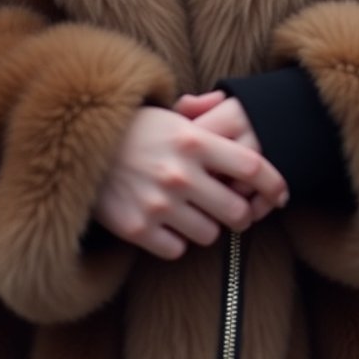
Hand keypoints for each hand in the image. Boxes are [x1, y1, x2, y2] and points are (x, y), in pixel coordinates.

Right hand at [92, 105, 288, 260]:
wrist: (77, 143)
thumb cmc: (131, 128)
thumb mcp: (169, 116)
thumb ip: (203, 121)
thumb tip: (231, 109)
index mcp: (193, 140)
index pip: (251, 167)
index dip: (273, 184)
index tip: (281, 195)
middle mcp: (181, 173)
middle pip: (237, 211)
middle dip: (240, 216)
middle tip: (233, 213)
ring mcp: (160, 203)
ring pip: (208, 235)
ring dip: (204, 227)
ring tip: (189, 213)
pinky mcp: (139, 228)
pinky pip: (176, 249)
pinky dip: (174, 241)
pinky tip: (164, 223)